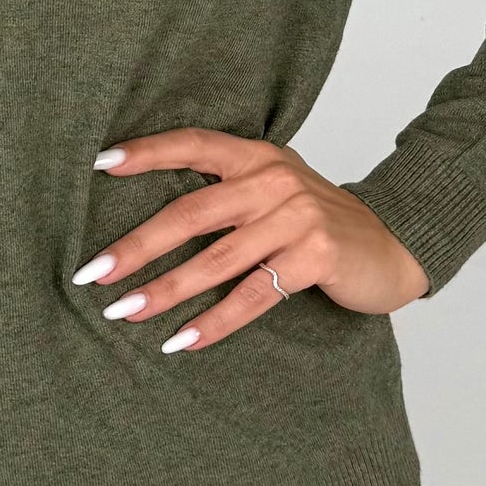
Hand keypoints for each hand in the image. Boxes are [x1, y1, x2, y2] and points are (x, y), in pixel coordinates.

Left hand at [73, 128, 429, 348]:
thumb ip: (228, 193)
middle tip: (92, 272)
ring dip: (166, 291)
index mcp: (257, 157)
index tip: (98, 164)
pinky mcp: (316, 257)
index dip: (147, 152)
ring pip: (217, 260)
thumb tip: (151, 221)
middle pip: (193, 212)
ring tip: (125, 312)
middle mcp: (275, 180)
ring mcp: (298, 217)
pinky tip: (182, 340)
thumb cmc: (319, 223)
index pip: (194, 144)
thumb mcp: (276, 191)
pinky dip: (215, 322)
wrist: (393, 245)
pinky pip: (253, 296)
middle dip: (138, 245)